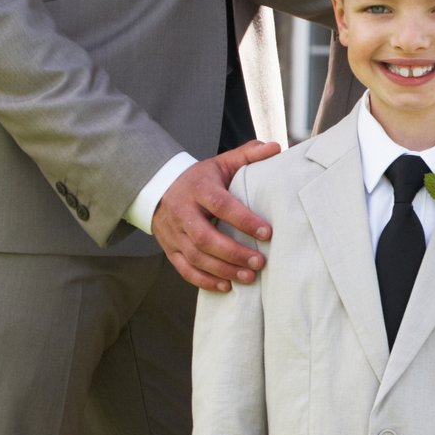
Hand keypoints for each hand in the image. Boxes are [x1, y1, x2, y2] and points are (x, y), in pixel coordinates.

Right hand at [153, 140, 279, 290]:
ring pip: (195, 257)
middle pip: (205, 237)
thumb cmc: (201, 179)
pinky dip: (205, 281)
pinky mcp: (169, 249)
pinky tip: (226, 286)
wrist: (160, 190)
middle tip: (260, 262)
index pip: (220, 205)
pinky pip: (184, 269)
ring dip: (223, 270)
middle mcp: (183, 212)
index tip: (267, 232)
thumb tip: (275, 148)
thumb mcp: (221, 163)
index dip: (243, 220)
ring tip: (249, 277)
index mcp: (198, 189)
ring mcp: (173, 233)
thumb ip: (248, 155)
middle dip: (233, 253)